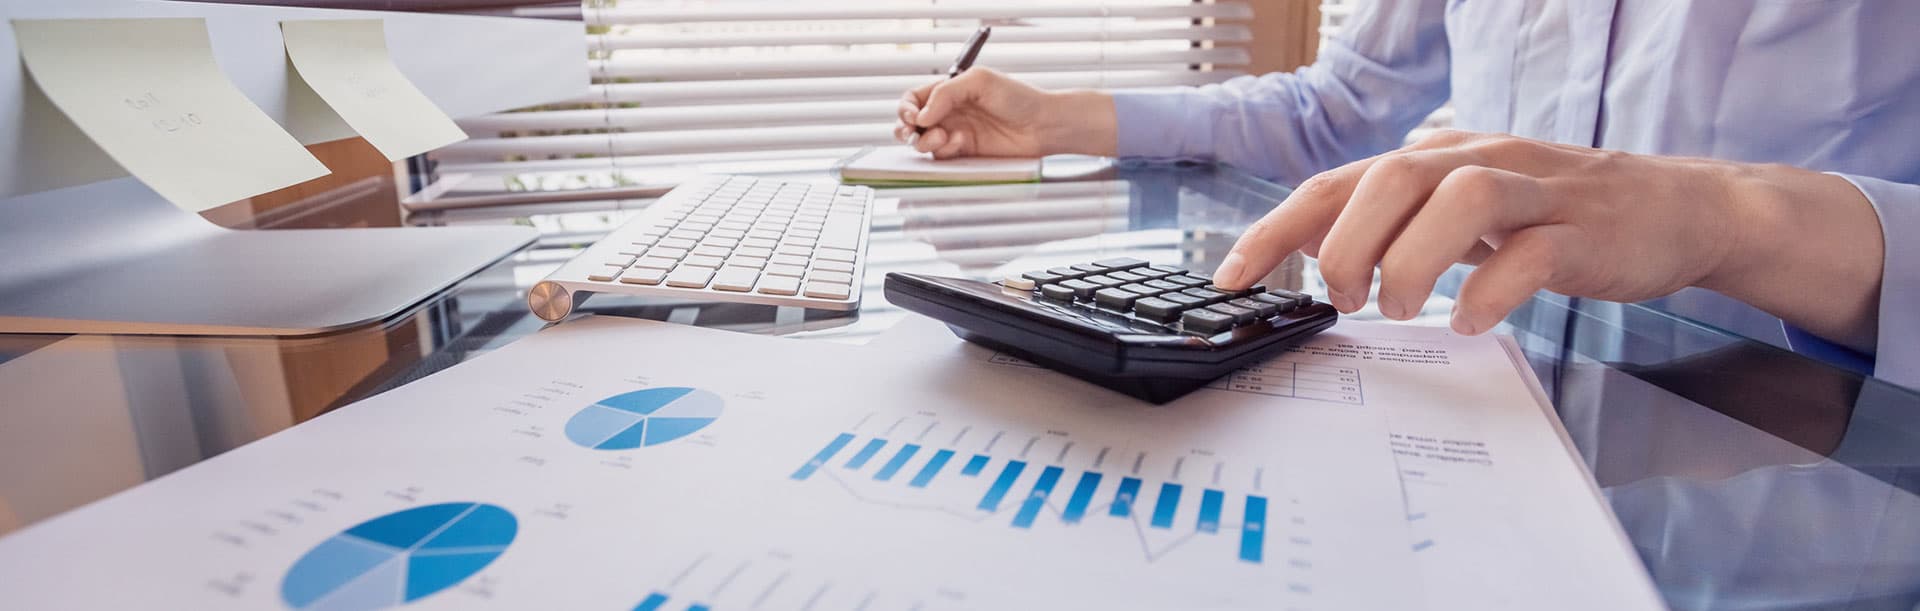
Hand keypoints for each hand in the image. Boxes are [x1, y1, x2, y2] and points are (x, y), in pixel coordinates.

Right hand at [895, 67, 1116, 158]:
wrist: (1043, 125)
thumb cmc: (1017, 97)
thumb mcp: (979, 82)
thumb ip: (945, 93)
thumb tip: (921, 115)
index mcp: (949, 91)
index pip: (914, 99)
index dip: (906, 108)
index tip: (913, 115)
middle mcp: (949, 113)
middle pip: (911, 123)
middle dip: (905, 128)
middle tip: (912, 132)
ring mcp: (955, 134)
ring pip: (923, 143)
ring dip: (926, 141)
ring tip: (943, 136)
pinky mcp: (965, 155)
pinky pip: (941, 157)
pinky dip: (945, 151)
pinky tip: (961, 142)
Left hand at [1211, 130, 1883, 348]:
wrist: (1679, 209)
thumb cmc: (1559, 212)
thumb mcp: (1466, 202)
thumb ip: (1399, 216)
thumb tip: (1319, 241)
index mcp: (1439, 159)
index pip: (1339, 182)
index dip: (1277, 229)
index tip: (1231, 278)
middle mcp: (1478, 161)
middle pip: (1389, 180)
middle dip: (1345, 244)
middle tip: (1342, 297)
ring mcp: (1535, 193)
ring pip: (1456, 201)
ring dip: (1409, 262)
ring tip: (1398, 308)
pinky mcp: (1584, 232)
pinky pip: (1529, 255)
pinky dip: (1489, 291)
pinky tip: (1468, 321)